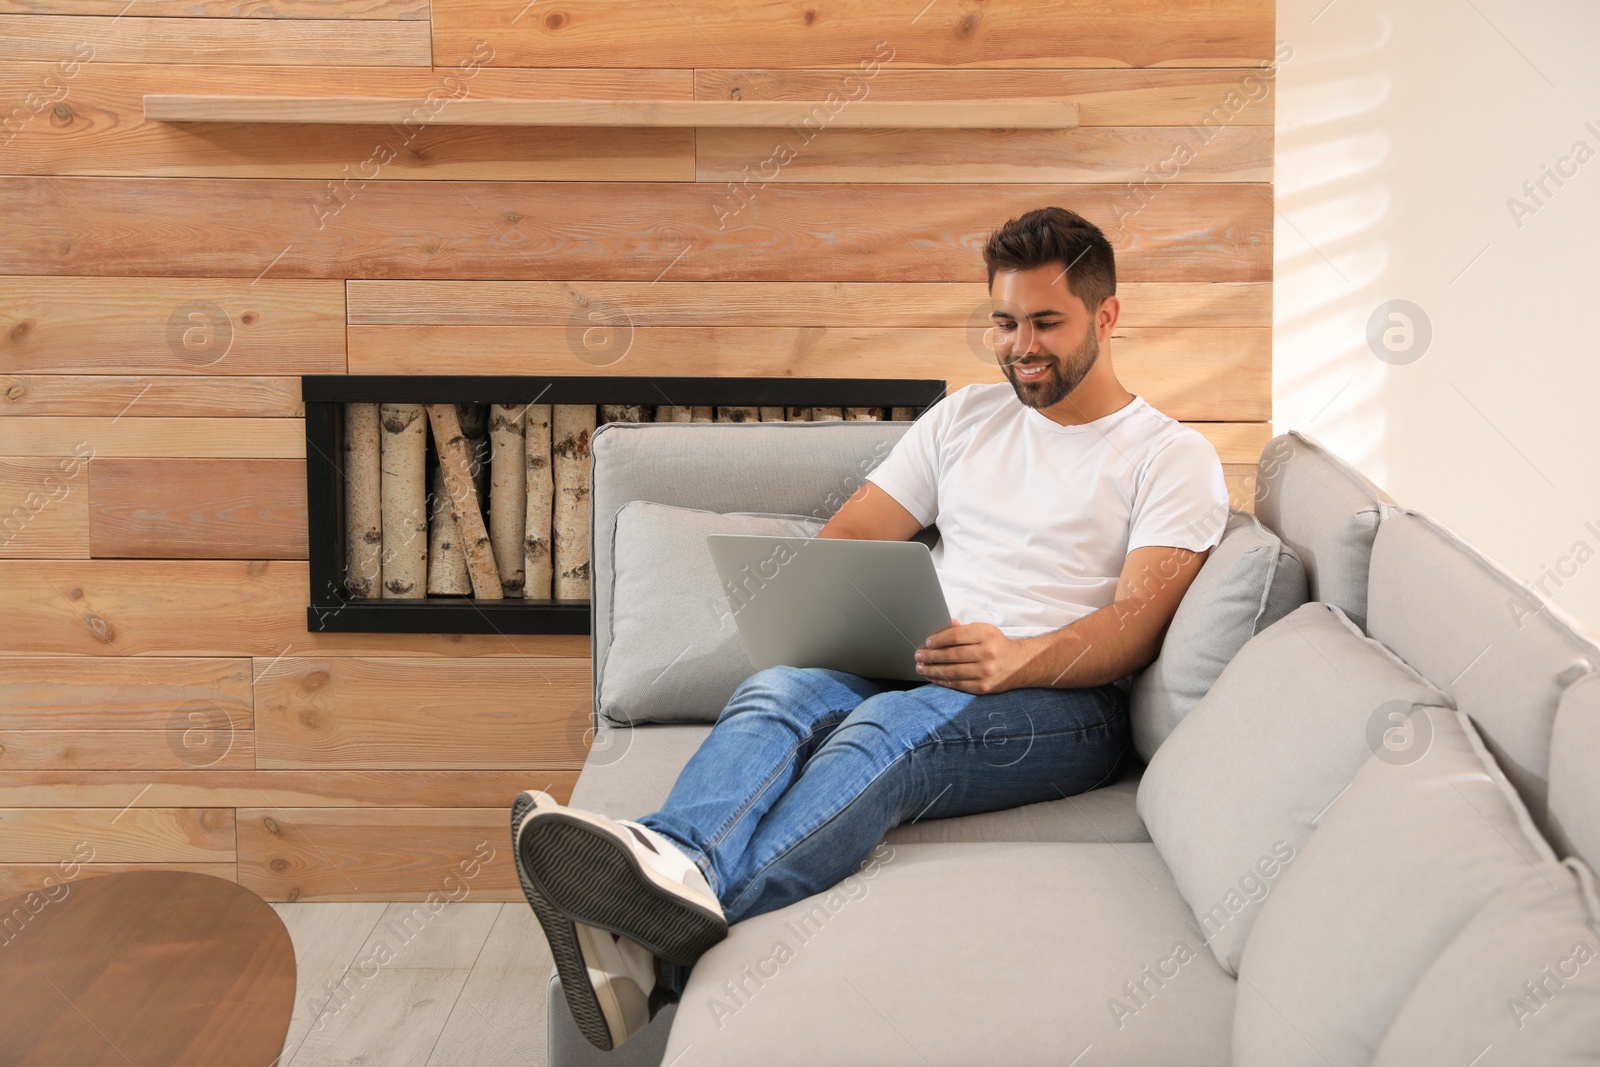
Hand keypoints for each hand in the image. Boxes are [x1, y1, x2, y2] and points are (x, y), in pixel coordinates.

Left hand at [914, 617, 1032, 694]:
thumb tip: (944, 626)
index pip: (956, 636)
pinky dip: (942, 681)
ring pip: (952, 671)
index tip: (927, 642)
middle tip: (918, 655)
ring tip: (921, 668)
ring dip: (932, 670)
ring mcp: (985, 672)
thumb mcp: (984, 631)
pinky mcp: (983, 687)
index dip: (938, 639)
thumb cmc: (996, 645)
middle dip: (931, 655)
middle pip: (951, 654)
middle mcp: (987, 653)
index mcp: (986, 635)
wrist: (1018, 665)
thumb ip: (964, 629)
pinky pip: (958, 684)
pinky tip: (933, 677)